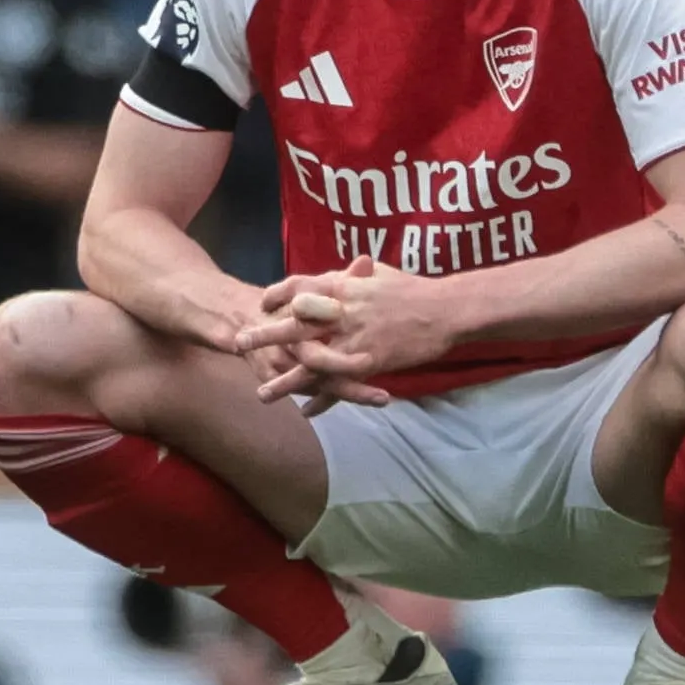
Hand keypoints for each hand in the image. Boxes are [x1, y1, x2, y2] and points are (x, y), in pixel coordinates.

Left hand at [236, 255, 461, 410]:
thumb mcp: (378, 274)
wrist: (446, 309)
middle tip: (238, 342)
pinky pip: (338, 384)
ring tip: (263, 394)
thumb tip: (335, 272)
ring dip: (285, 379)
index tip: (261, 302)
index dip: (277, 294)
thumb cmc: (414, 289)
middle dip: (264, 334)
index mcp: (343, 285)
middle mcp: (342, 311)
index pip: (299, 286)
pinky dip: (323, 399)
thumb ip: (351, 276)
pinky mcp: (369, 361)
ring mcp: (354, 338)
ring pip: (310, 362)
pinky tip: (307, 412)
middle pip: (294, 323)